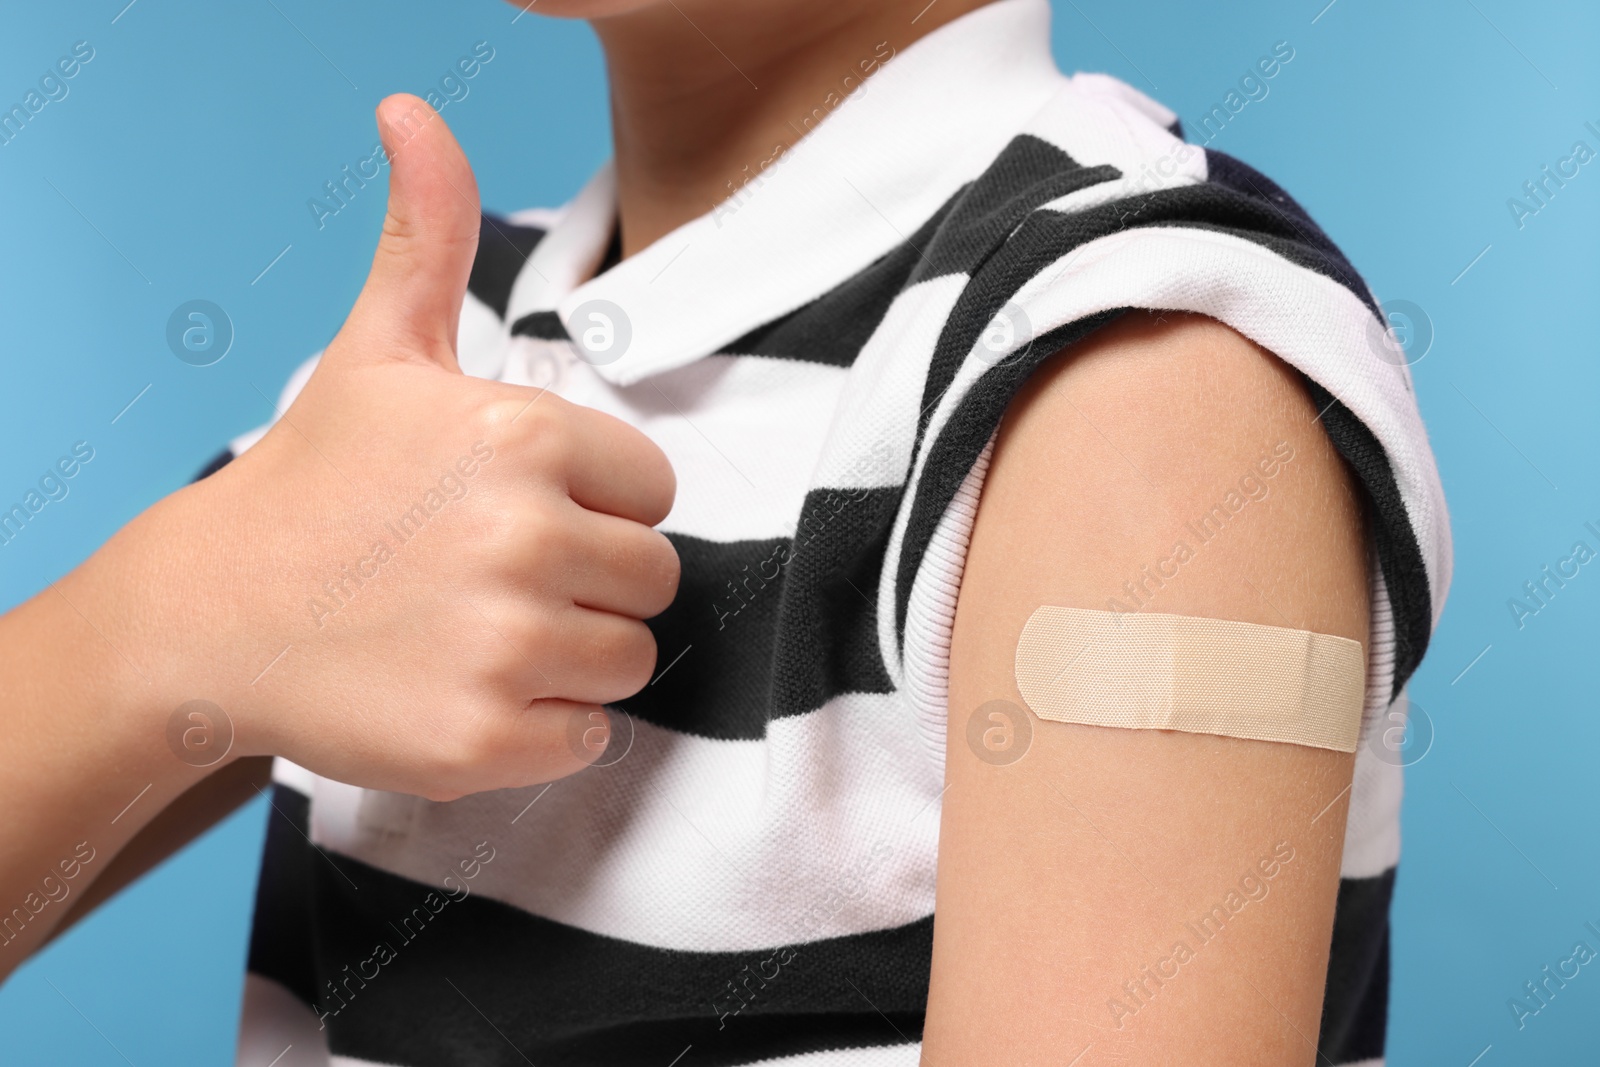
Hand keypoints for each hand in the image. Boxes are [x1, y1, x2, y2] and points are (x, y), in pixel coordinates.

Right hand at [115, 94, 677, 799]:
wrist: (210, 613)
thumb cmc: (316, 480)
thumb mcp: (379, 348)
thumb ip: (427, 232)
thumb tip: (412, 109)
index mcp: (523, 436)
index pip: (653, 490)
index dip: (595, 504)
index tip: (514, 510)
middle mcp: (524, 537)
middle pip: (652, 578)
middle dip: (590, 580)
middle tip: (489, 576)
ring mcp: (502, 646)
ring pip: (629, 659)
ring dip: (571, 655)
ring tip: (476, 630)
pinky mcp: (482, 741)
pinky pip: (588, 738)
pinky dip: (543, 728)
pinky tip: (466, 689)